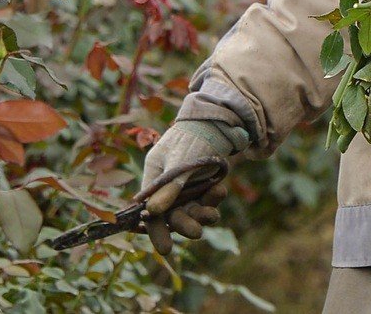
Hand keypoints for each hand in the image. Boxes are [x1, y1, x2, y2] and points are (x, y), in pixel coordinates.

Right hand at [139, 119, 242, 253]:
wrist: (217, 121)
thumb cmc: (192, 137)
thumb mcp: (179, 161)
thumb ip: (169, 187)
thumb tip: (153, 213)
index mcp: (154, 177)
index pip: (151, 211)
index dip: (156, 230)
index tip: (165, 250)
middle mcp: (168, 186)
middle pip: (172, 214)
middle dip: (184, 225)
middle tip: (196, 233)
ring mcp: (186, 187)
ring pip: (191, 211)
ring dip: (201, 215)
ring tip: (213, 215)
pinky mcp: (203, 186)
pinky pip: (207, 201)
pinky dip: (213, 200)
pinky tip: (220, 190)